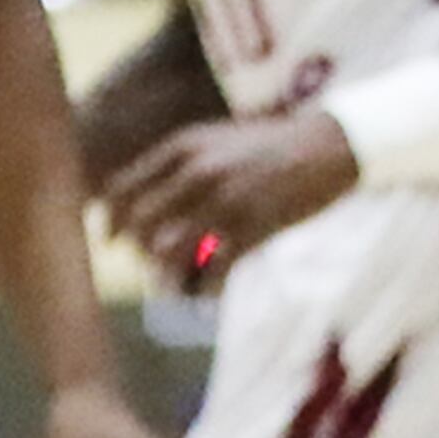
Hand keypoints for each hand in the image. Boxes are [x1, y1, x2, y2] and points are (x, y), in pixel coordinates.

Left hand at [102, 106, 356, 283]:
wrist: (328, 145)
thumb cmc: (271, 146)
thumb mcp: (218, 140)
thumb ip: (182, 164)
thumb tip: (146, 202)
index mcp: (185, 147)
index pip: (124, 188)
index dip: (110, 220)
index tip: (112, 240)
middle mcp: (198, 172)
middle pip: (139, 224)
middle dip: (137, 254)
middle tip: (149, 268)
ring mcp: (224, 200)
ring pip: (168, 254)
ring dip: (166, 280)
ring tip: (174, 291)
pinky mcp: (251, 227)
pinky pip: (210, 273)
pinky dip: (203, 292)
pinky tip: (207, 296)